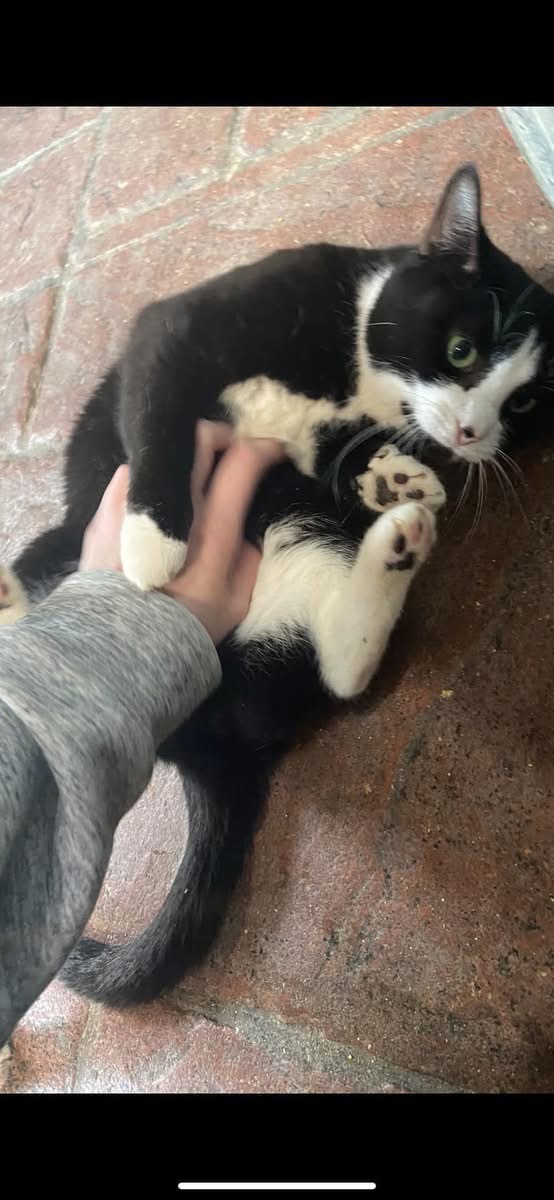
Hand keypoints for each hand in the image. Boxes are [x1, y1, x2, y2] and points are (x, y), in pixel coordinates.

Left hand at [79, 422, 284, 642]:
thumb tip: (248, 523)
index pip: (242, 461)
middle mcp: (172, 506)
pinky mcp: (105, 510)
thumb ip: (250, 554)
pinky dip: (152, 479)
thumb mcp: (238, 599)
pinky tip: (157, 501)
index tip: (272, 451)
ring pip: (163, 451)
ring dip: (183, 457)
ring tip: (190, 480)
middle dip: (221, 437)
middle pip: (199, 436)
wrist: (120, 647)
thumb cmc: (187, 627)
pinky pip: (132, 475)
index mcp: (211, 527)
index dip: (264, 448)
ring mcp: (132, 502)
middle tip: (229, 455)